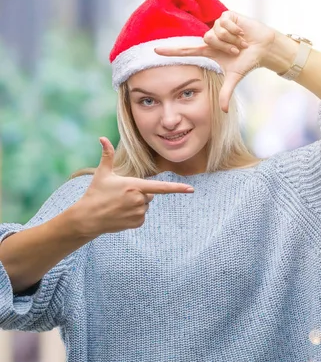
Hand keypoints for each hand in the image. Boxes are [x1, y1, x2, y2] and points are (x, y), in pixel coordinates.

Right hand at [74, 137, 194, 235]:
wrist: (87, 218)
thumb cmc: (95, 193)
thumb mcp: (102, 173)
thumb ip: (107, 155)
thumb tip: (102, 138)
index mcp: (135, 186)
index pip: (161, 187)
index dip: (177, 188)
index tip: (191, 189)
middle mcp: (139, 200)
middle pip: (150, 194)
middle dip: (140, 193)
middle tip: (122, 195)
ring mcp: (139, 213)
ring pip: (146, 205)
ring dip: (137, 204)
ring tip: (120, 205)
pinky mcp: (137, 223)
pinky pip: (142, 216)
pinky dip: (134, 215)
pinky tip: (121, 214)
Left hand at [154, 11, 276, 112]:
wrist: (263, 48)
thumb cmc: (247, 61)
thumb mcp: (234, 77)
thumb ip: (226, 93)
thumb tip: (223, 111)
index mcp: (208, 50)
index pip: (186, 50)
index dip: (171, 51)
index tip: (155, 50)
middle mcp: (210, 36)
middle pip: (206, 39)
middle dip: (225, 47)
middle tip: (237, 50)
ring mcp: (218, 25)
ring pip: (216, 31)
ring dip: (231, 39)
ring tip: (241, 41)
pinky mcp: (227, 15)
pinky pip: (224, 22)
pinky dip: (235, 30)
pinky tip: (242, 33)